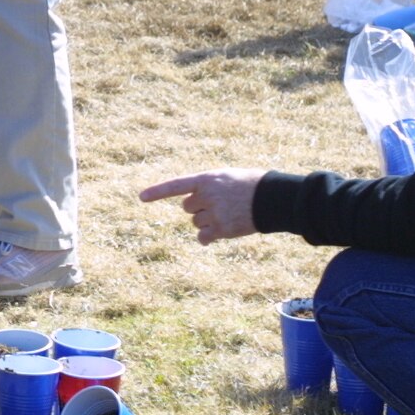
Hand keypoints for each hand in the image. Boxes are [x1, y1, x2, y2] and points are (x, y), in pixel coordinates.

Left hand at [137, 167, 266, 244]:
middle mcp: (206, 196)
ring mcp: (214, 213)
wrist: (273, 198)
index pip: (176, 185)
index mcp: (206, 179)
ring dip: (206, 222)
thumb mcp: (226, 176)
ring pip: (196, 222)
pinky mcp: (222, 229)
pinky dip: (206, 238)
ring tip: (227, 215)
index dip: (158, 192)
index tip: (141, 198)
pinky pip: (203, 237)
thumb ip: (207, 186)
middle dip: (198, 208)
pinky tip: (214, 236)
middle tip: (218, 205)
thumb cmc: (251, 184)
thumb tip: (191, 201)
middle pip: (187, 207)